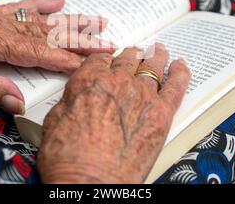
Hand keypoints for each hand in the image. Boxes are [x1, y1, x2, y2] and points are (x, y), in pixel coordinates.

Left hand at [0, 0, 114, 113]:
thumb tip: (19, 102)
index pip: (36, 51)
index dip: (65, 59)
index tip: (90, 63)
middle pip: (45, 33)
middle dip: (78, 39)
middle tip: (106, 41)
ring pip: (38, 20)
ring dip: (69, 22)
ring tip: (96, 20)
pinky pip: (19, 7)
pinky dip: (40, 3)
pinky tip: (59, 1)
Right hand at [38, 43, 190, 182]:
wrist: (91, 182)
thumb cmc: (68, 158)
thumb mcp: (54, 119)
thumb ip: (71, 99)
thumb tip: (77, 95)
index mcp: (90, 80)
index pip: (101, 58)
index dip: (105, 59)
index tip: (109, 62)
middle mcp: (117, 82)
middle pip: (128, 58)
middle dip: (130, 55)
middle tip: (134, 55)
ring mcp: (142, 95)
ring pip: (152, 66)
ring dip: (156, 56)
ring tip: (159, 51)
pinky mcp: (161, 113)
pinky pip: (176, 85)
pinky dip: (180, 73)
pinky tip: (180, 67)